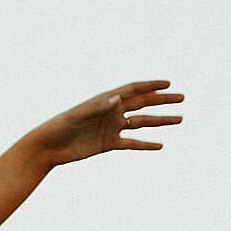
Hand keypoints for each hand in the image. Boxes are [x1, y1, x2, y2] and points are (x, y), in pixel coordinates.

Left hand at [28, 80, 183, 166]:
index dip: (151, 85)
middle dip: (163, 100)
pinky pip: (132, 143)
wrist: (48, 147)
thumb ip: (98, 106)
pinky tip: (160, 145)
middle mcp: (112, 111)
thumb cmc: (60, 126)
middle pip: (143, 104)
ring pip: (141, 123)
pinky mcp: (109, 144)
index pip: (134, 89)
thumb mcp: (79, 115)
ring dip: (160, 121)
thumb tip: (117, 98)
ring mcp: (112, 127)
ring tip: (180, 119)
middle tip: (182, 98)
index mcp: (106, 99)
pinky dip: (146, 144)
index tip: (169, 83)